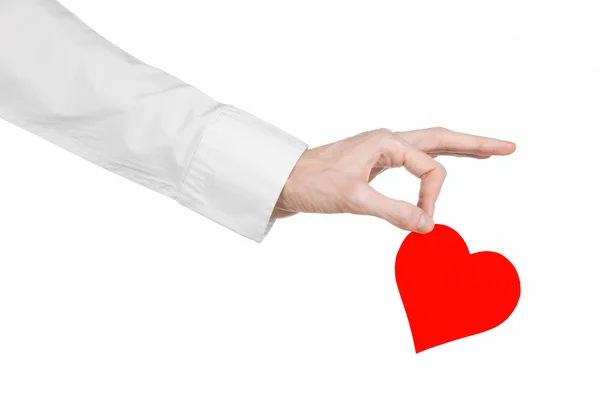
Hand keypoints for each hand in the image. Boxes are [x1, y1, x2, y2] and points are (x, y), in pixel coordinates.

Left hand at [271, 127, 515, 232]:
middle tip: (508, 148)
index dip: (433, 198)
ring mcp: (381, 151)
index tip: (423, 223)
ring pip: (428, 146)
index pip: (430, 168)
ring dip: (458, 149)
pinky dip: (432, 163)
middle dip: (475, 144)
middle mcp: (387, 141)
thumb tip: (429, 226)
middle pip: (441, 138)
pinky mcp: (374, 164)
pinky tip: (437, 168)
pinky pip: (412, 161)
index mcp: (386, 142)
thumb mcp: (353, 199)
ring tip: (486, 152)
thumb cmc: (311, 183)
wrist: (283, 182)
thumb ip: (393, 212)